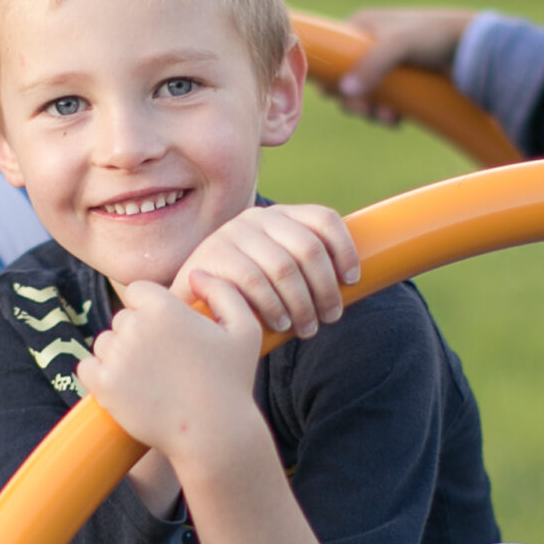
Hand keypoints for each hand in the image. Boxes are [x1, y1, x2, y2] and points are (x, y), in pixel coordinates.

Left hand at [77, 276, 266, 466]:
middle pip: (122, 319)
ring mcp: (117, 356)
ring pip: (104, 344)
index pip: (140, 291)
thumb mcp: (244, 330)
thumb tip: (196, 274)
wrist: (213, 435)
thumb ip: (223, 292)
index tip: (168, 333)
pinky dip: (100, 377)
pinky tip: (124, 388)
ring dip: (119, 357)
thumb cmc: (232, 382)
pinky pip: (87, 368)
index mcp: (165, 308)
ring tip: (148, 380)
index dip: (152, 309)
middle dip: (138, 335)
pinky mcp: (103, 385)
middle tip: (163, 363)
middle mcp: (136, 327)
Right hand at [174, 203, 360, 340]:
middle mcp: (256, 218)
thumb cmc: (243, 296)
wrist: (188, 306)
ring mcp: (231, 234)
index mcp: (278, 216)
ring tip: (307, 328)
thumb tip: (354, 284)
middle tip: (330, 317)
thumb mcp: (276, 273)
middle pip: (308, 247)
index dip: (345, 248)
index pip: (323, 218)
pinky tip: (281, 324)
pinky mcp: (211, 256)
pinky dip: (274, 307)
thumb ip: (305, 269)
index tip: (352, 281)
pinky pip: (255, 282)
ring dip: (303, 304)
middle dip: (326, 287)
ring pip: (285, 268)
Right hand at [326, 8, 477, 126]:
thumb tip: (345, 91)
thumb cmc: (435, 36)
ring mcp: (387, 67)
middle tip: (367, 112)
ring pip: (364, 96)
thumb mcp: (400, 45)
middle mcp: (370, 46)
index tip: (339, 97)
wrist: (476, 48)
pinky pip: (383, 104)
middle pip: (346, 81)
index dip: (332, 78)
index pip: (332, 56)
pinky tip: (397, 120)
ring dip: (371, 112)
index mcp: (361, 27)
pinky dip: (385, 115)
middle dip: (354, 102)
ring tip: (388, 118)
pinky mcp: (403, 85)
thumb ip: (372, 64)